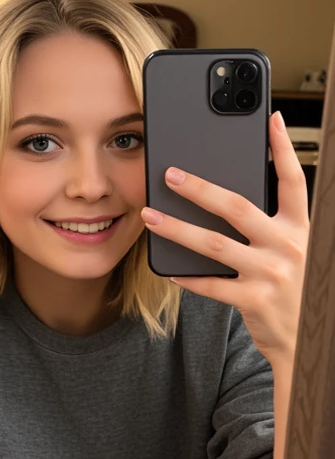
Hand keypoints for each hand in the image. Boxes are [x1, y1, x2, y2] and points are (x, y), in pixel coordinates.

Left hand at [141, 111, 309, 365]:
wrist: (306, 338)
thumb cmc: (292, 288)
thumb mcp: (292, 250)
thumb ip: (270, 225)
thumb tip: (225, 199)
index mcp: (300, 228)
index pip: (293, 181)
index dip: (283, 149)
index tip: (271, 120)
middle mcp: (288, 246)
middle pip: (238, 207)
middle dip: (200, 188)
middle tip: (170, 174)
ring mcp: (271, 274)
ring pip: (215, 245)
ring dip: (178, 228)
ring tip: (151, 216)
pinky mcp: (254, 300)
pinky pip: (212, 285)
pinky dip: (188, 277)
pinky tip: (169, 269)